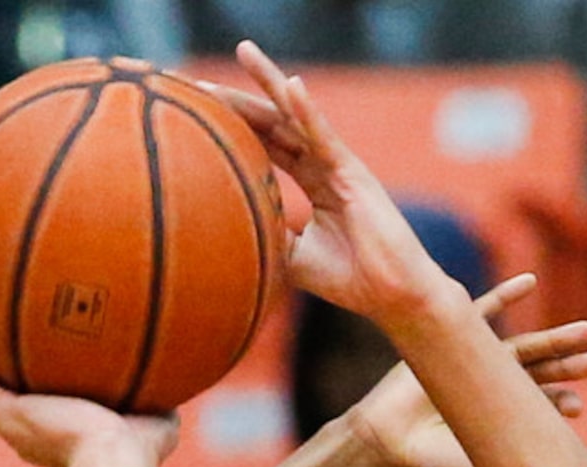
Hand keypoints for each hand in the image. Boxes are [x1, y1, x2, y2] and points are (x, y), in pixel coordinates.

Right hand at [0, 320, 177, 466]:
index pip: (31, 406)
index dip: (20, 386)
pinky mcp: (5, 413)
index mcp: (55, 435)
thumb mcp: (157, 421)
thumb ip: (159, 403)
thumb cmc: (140, 452)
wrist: (116, 460)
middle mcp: (26, 431)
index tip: (15, 366)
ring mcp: (12, 424)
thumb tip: (179, 383)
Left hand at [205, 44, 457, 331]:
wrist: (389, 293)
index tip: (198, 111)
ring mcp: (338, 163)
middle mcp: (323, 163)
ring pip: (297, 116)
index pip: (267, 144)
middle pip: (275, 121)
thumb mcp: (292, 257)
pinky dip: (308, 111)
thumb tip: (229, 235)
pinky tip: (290, 85)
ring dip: (270, 83)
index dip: (235, 128)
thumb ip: (268, 235)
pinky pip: (325, 137)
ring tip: (243, 52)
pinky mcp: (352, 172)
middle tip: (200, 80)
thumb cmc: (348, 277)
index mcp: (311, 180)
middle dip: (240, 98)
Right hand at [349, 275, 586, 466]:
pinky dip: (504, 296)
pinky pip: (480, 312)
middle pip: (536, 372)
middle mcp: (485, 388)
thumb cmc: (427, 464)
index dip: (558, 403)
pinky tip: (530, 282)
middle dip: (566, 367)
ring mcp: (469, 363)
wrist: (384, 444)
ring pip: (520, 346)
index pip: (534, 405)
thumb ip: (508, 463)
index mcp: (493, 417)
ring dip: (553, 339)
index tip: (578, 406)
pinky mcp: (447, 342)